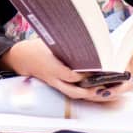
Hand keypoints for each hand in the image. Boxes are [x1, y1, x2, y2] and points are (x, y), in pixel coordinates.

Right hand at [1, 38, 115, 102]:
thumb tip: (86, 36)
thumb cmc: (37, 48)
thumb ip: (66, 43)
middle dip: (92, 91)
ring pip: (76, 95)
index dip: (83, 76)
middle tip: (108, 88)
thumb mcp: (49, 42)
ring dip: (93, 96)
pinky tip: (100, 91)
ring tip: (110, 92)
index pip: (69, 75)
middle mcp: (54, 79)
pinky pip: (75, 93)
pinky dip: (88, 94)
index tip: (97, 73)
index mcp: (51, 67)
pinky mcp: (59, 86)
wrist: (22, 58)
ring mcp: (57, 85)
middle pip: (75, 91)